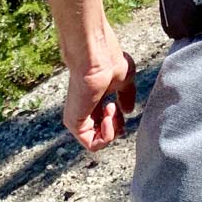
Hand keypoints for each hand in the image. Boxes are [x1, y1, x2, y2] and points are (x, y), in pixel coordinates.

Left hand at [63, 30, 137, 151]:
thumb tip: (128, 110)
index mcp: (95, 100)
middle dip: (117, 127)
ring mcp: (78, 118)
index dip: (119, 121)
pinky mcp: (74, 123)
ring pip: (97, 142)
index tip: (121, 107)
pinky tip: (107, 117)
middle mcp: (85, 110)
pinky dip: (106, 135)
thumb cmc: (109, 61)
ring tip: (111, 110)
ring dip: (112, 131)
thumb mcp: (125, 81)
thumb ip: (126, 96)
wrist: (95, 56)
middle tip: (117, 109)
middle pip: (102, 134)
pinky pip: (92, 144)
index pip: (105, 123)